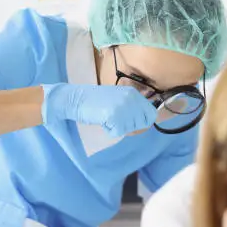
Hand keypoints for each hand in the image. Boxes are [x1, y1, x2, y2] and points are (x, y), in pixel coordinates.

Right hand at [41, 83, 156, 136]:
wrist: (75, 98)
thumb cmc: (95, 101)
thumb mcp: (119, 98)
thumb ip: (132, 107)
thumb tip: (146, 120)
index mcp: (133, 94)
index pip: (151, 114)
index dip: (143, 122)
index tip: (131, 122)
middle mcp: (131, 99)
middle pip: (142, 124)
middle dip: (130, 126)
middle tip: (115, 120)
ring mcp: (123, 107)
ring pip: (130, 129)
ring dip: (119, 128)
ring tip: (107, 117)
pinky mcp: (114, 116)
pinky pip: (118, 132)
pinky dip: (109, 131)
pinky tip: (101, 121)